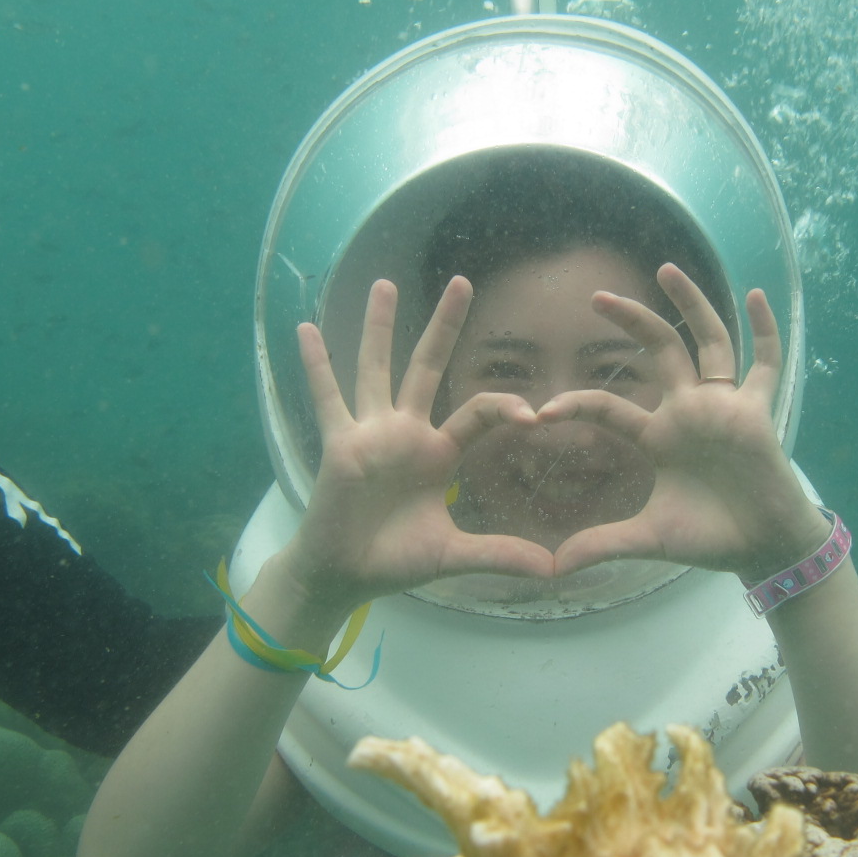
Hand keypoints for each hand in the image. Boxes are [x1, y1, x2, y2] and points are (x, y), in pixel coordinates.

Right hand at [274, 276, 554, 616]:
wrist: (346, 576)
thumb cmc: (395, 561)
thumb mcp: (453, 556)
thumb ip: (498, 555)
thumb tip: (552, 572)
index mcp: (439, 452)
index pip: (478, 412)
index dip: (506, 409)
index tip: (535, 416)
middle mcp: (406, 432)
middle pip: (429, 366)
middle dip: (445, 325)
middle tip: (464, 280)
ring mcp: (371, 433)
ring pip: (376, 368)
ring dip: (379, 327)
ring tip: (384, 283)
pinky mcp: (340, 444)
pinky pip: (327, 398)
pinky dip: (315, 365)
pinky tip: (305, 329)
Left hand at [538, 264, 830, 580]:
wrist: (763, 549)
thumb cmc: (710, 538)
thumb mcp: (649, 538)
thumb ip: (603, 545)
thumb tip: (554, 570)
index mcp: (658, 436)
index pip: (609, 407)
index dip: (576, 404)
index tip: (541, 412)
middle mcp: (688, 409)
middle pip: (658, 350)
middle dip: (630, 320)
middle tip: (596, 296)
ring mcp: (724, 406)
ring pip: (708, 341)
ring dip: (690, 304)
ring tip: (666, 268)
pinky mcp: (757, 411)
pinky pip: (765, 363)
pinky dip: (764, 330)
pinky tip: (756, 295)